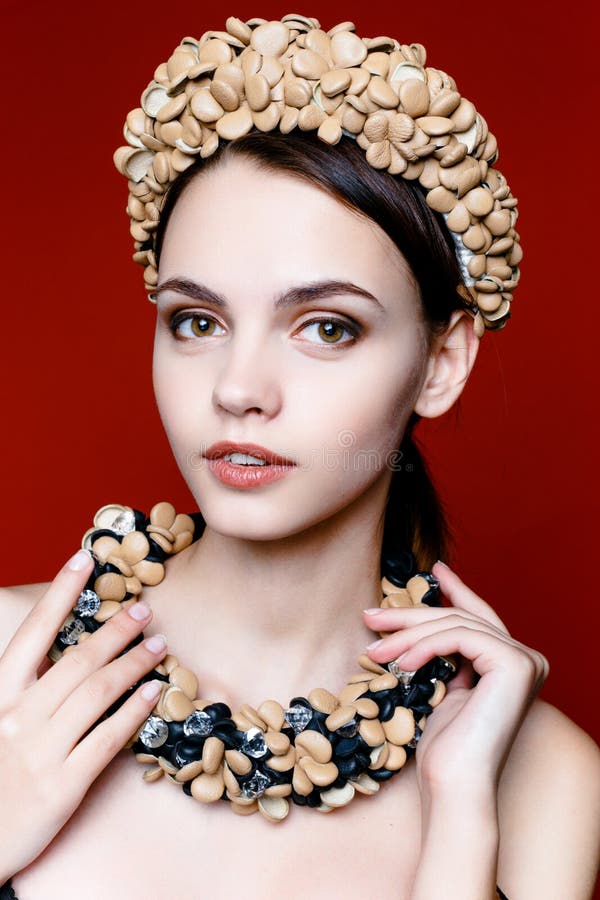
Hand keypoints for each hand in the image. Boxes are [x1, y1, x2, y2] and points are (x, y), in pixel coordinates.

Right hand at [0, 549, 167, 881]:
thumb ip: (19, 688)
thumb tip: (56, 653)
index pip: (32, 634)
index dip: (60, 594)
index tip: (84, 560)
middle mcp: (17, 718)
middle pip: (76, 661)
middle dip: (114, 631)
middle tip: (143, 610)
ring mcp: (41, 752)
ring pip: (97, 694)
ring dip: (133, 664)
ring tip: (159, 647)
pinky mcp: (63, 787)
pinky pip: (106, 741)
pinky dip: (133, 714)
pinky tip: (153, 694)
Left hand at [363, 561, 548, 795]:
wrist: (454, 785)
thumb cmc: (444, 748)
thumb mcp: (441, 686)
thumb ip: (445, 654)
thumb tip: (422, 621)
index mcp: (513, 664)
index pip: (479, 617)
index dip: (457, 590)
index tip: (434, 570)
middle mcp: (528, 658)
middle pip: (460, 619)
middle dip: (411, 615)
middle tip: (371, 616)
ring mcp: (526, 660)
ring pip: (455, 625)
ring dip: (407, 633)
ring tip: (374, 649)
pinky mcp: (515, 665)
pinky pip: (459, 637)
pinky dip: (423, 645)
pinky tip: (400, 660)